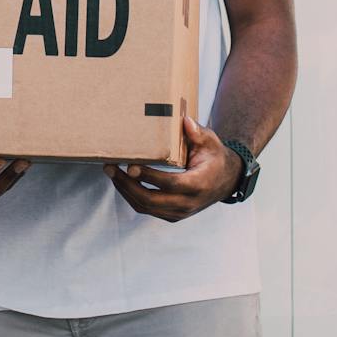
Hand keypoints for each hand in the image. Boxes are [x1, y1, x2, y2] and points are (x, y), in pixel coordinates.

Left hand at [104, 116, 241, 222]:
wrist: (226, 181)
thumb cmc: (214, 157)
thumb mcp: (210, 141)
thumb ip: (197, 132)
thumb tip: (185, 121)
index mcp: (198, 184)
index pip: (170, 184)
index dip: (149, 176)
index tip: (130, 165)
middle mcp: (188, 203)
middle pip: (151, 200)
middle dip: (126, 184)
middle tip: (110, 167)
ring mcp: (180, 212)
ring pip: (145, 207)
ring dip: (125, 190)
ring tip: (111, 172)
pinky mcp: (173, 215)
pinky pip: (148, 209)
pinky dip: (132, 196)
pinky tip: (122, 181)